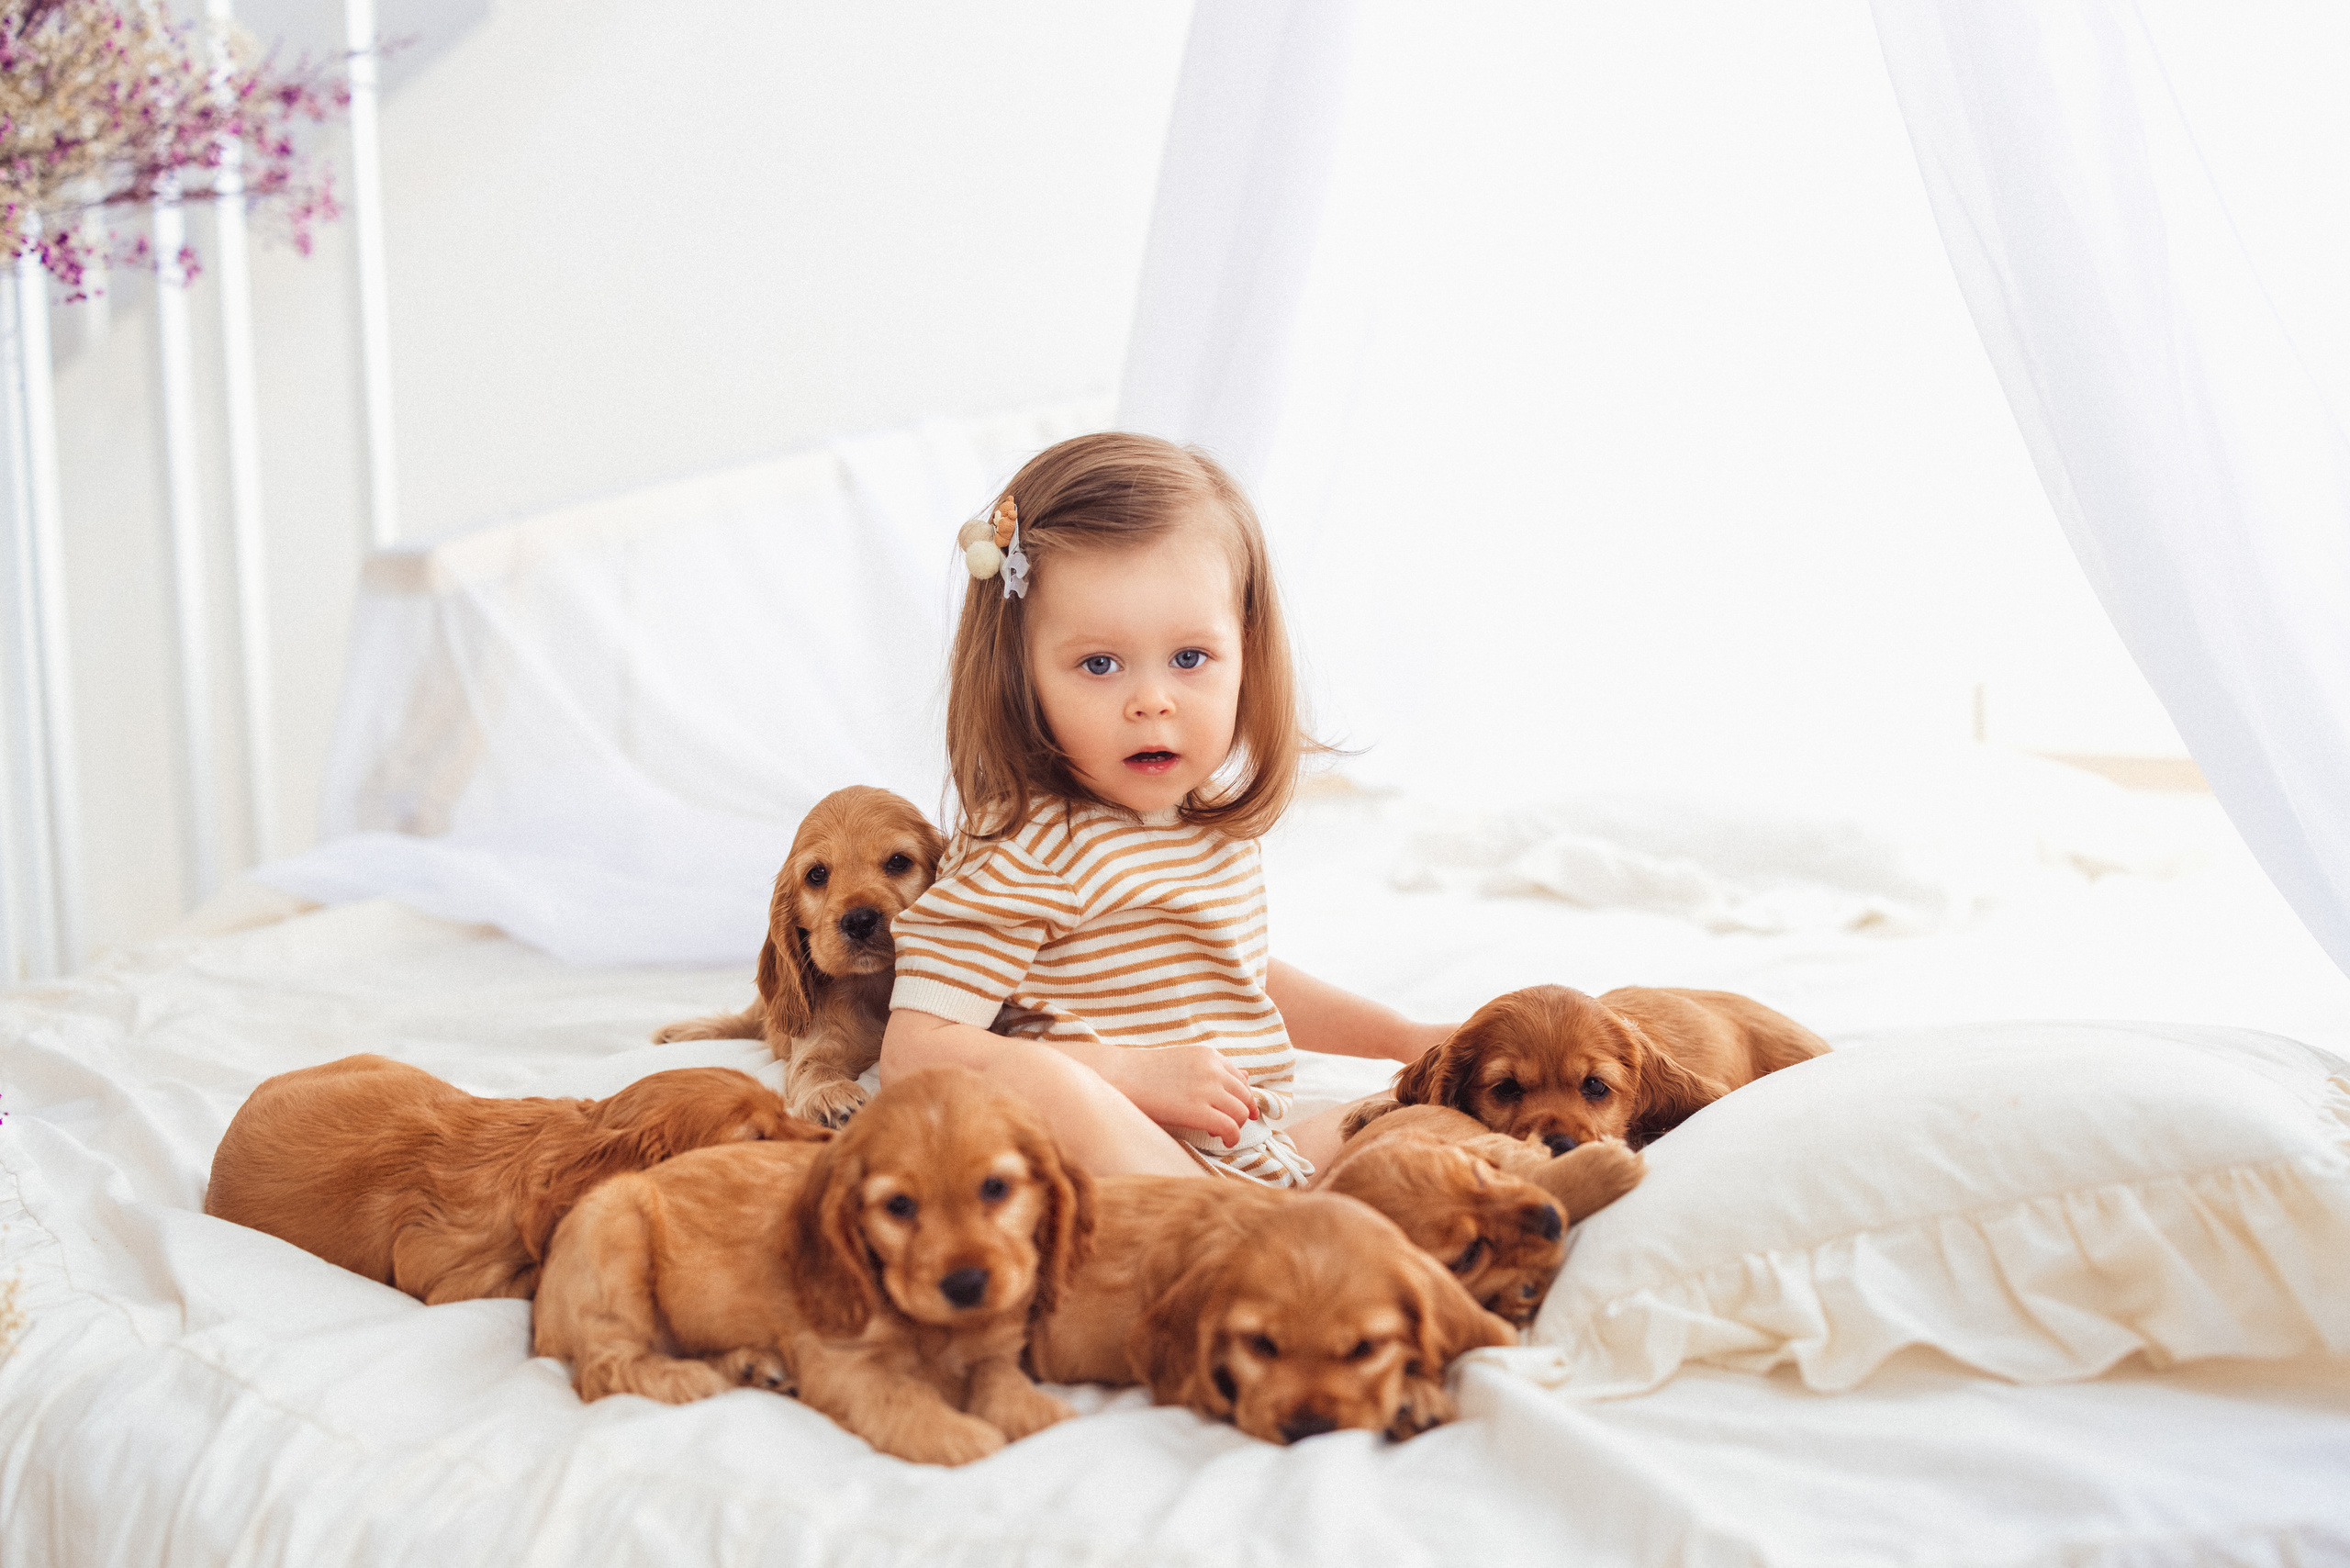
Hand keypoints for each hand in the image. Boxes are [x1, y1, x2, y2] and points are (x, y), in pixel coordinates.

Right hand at [1099, 1046, 1257, 1145]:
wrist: (1121, 1076)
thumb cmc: (1147, 1073)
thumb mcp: (1185, 1062)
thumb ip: (1214, 1069)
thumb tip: (1246, 1076)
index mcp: (1209, 1055)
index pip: (1240, 1078)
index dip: (1241, 1097)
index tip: (1238, 1109)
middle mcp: (1213, 1069)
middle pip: (1244, 1096)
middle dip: (1241, 1112)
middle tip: (1231, 1124)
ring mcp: (1207, 1089)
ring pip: (1240, 1112)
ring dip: (1236, 1125)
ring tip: (1222, 1132)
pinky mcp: (1198, 1110)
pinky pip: (1230, 1127)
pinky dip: (1232, 1137)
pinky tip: (1224, 1141)